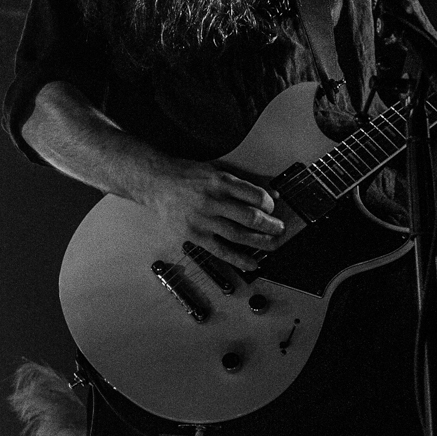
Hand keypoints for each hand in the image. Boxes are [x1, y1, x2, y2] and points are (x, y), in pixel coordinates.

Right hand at [139, 158, 283, 266]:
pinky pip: (221, 250)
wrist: (156, 182)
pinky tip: (252, 263)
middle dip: (270, 226)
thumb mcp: (216, 171)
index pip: (255, 196)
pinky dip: (239, 259)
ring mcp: (203, 220)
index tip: (272, 208)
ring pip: (239, 235)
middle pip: (251, 217)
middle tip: (280, 230)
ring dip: (260, 242)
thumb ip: (243, 184)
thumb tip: (272, 195)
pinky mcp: (195, 235)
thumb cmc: (187, 176)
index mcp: (221, 181)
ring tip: (273, 244)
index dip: (269, 205)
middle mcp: (213, 200)